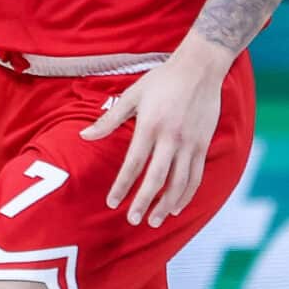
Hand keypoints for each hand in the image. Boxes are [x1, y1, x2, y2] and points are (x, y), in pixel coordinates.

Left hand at [79, 40, 226, 227]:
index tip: (113, 203)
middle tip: (133, 221)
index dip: (122, 186)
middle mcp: (171, 137)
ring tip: (155, 221)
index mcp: (150, 125)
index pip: (133, 163)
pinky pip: (196, 176)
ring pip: (179, 182)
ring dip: (167, 204)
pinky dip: (187, 194)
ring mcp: (190, 143)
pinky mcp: (204, 144)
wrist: (200, 68)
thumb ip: (109, 120)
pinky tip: (177, 206)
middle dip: (144, 202)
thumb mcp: (133, 95)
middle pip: (156, 178)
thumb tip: (84, 136)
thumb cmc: (162, 80)